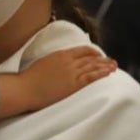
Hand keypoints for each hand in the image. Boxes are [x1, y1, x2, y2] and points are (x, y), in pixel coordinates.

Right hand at [0, 46, 115, 117]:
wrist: (26, 88)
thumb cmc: (29, 79)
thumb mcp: (43, 63)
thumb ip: (55, 61)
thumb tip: (60, 64)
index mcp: (60, 54)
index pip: (82, 50)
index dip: (92, 52)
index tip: (98, 55)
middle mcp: (69, 61)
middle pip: (90, 58)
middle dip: (102, 59)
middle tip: (111, 61)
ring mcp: (72, 72)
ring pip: (93, 66)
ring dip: (105, 66)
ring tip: (114, 66)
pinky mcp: (74, 84)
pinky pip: (92, 77)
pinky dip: (102, 74)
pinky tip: (108, 73)